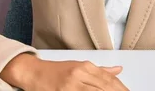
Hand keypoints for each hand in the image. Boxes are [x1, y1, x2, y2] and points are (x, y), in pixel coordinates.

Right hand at [1, 53, 128, 90]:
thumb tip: (118, 70)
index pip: (109, 80)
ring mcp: (70, 86)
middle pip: (104, 87)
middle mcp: (78, 75)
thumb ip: (100, 71)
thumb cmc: (56, 71)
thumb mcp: (78, 66)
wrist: (33, 73)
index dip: (121, 88)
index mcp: (84, 67)